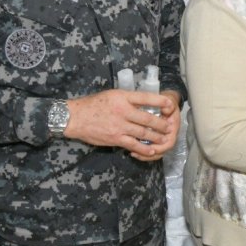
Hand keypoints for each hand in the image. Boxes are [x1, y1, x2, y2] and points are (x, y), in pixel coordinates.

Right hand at [65, 88, 180, 161]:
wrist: (75, 117)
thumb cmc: (93, 104)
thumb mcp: (111, 94)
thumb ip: (126, 99)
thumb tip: (142, 103)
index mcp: (123, 97)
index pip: (146, 97)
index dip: (160, 101)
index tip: (170, 105)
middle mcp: (123, 110)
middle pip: (148, 118)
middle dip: (162, 123)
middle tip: (170, 126)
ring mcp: (120, 126)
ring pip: (143, 132)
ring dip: (156, 137)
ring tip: (165, 138)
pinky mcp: (115, 138)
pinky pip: (133, 144)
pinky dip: (144, 148)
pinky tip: (152, 150)